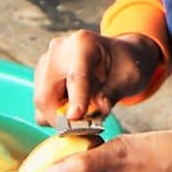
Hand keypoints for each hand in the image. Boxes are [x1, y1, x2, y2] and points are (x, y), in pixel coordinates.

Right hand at [33, 30, 161, 126]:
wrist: (118, 57)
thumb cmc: (125, 64)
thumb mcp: (130, 77)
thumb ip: (113, 93)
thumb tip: (99, 108)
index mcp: (83, 43)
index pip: (76, 76)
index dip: (75, 98)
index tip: (75, 117)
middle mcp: (58, 49)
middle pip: (47, 92)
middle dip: (61, 116)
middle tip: (82, 128)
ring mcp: (46, 63)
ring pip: (42, 101)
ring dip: (58, 116)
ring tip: (84, 116)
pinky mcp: (41, 77)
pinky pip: (42, 105)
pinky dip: (55, 114)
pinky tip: (73, 110)